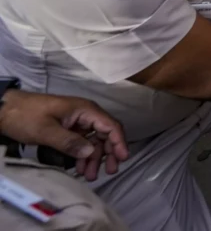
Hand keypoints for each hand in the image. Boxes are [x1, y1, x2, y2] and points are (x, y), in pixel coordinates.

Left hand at [0, 90, 128, 181]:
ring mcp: (77, 122)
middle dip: (109, 153)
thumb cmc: (26, 116)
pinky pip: (83, 142)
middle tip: (110, 171)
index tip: (122, 158)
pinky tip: (80, 167)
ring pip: (95, 140)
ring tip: (90, 175)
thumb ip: (69, 142)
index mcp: (85, 110)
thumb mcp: (46, 130)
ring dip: (95, 157)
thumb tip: (91, 152)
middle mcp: (85, 114)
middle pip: (106, 133)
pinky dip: (84, 155)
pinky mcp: (69, 128)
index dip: (119, 141)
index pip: (110, 125)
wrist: (5, 110)